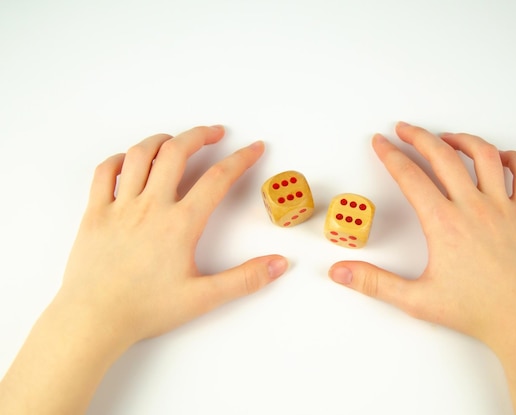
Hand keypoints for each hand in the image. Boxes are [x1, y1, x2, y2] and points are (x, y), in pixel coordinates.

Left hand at [60, 125, 287, 344]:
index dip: (241, 159)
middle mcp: (150, 207)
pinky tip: (131, 160)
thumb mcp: (203, 298)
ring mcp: (119, 206)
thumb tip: (279, 264)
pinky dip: (120, 159)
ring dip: (162, 140)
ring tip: (176, 141)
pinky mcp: (95, 213)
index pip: (218, 179)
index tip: (254, 147)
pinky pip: (105, 172)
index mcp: (180, 224)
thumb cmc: (146, 309)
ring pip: (140, 155)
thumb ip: (245, 279)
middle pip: (177, 153)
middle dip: (200, 135)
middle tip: (215, 133)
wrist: (93, 320)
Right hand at [329, 121, 515, 348]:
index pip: (409, 177)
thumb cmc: (475, 311)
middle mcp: (473, 207)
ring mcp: (503, 207)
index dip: (389, 155)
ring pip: (484, 155)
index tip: (379, 142)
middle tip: (404, 129)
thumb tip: (340, 272)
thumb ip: (374, 283)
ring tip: (446, 138)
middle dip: (419, 136)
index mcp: (444, 224)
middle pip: (442, 156)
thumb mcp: (415, 300)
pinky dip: (511, 157)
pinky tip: (498, 156)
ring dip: (461, 140)